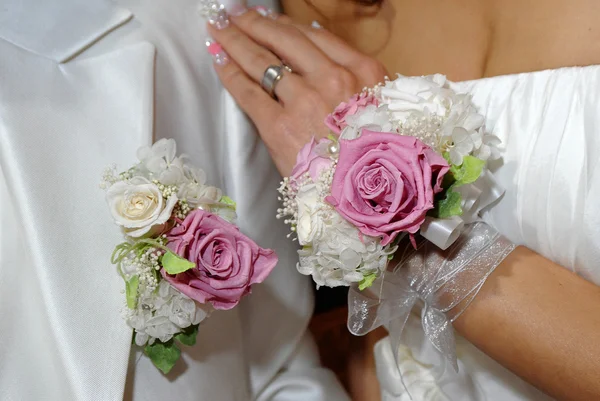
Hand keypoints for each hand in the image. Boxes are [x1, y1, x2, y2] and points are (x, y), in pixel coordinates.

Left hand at [207, 7, 386, 175]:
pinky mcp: (280, 128)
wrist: (366, 198)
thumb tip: (315, 36)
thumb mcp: (380, 106)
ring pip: (262, 60)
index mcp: (364, 72)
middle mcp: (334, 80)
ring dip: (235, 40)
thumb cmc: (374, 156)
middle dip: (253, 23)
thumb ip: (353, 72)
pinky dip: (229, 72)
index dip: (283, 24)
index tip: (266, 17)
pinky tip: (217, 58)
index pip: (314, 36)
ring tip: (217, 28)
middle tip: (231, 13)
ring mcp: (306, 102)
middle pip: (284, 40)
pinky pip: (248, 91)